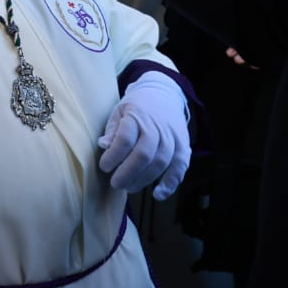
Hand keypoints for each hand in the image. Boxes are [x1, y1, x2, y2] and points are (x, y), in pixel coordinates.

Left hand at [97, 70, 191, 199]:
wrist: (164, 94)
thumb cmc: (137, 107)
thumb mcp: (119, 111)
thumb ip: (112, 130)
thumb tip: (104, 146)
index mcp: (137, 115)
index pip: (125, 139)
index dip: (113, 156)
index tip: (104, 167)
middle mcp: (157, 126)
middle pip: (143, 154)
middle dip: (128, 173)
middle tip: (116, 184)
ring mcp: (172, 136)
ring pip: (161, 162)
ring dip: (144, 180)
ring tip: (130, 187)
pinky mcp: (184, 145)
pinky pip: (180, 167)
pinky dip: (171, 182)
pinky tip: (158, 194)